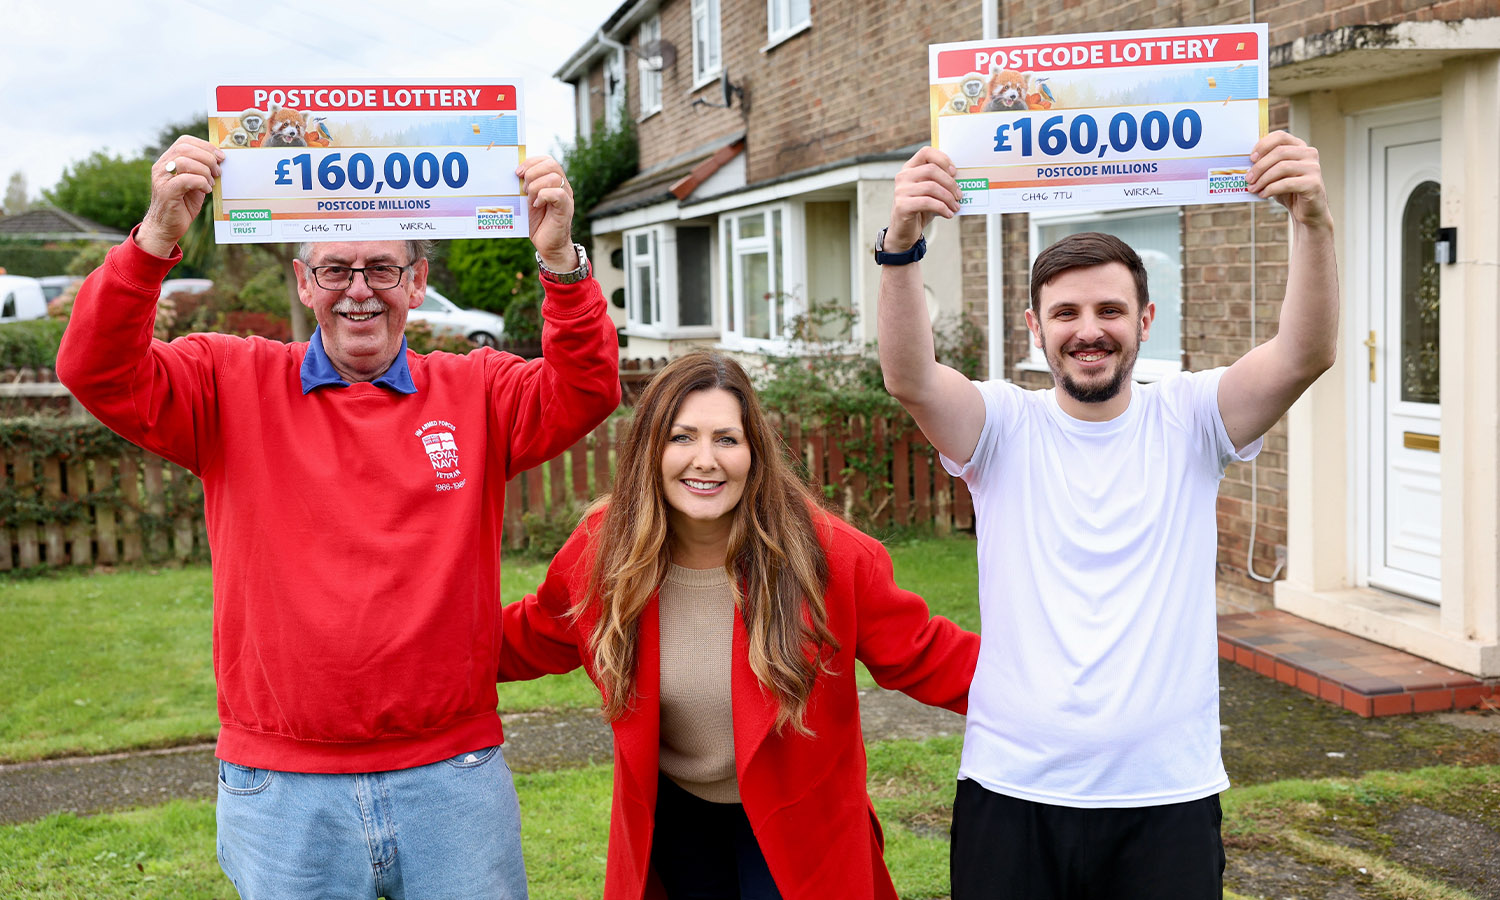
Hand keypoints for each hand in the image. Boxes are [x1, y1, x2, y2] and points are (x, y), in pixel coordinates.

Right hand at [138, 136, 222, 257]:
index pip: (185, 141)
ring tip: (211, 183)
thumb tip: (220, 160)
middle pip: (185, 148)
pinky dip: (201, 183)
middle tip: (218, 171)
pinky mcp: (166, 192)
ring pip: (185, 162)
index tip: (220, 156)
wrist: (167, 227)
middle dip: (207, 158)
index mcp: (168, 160)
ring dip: (205, 171)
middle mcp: (162, 166)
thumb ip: (202, 170)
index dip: (205, 145)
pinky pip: (186, 179)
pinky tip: (206, 190)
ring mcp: (162, 178)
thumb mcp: (195, 183)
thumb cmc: (183, 205)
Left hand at [518, 155, 577, 271]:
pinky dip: (543, 196)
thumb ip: (526, 186)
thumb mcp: (529, 200)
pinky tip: (536, 205)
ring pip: (553, 178)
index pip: (547, 160)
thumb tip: (515, 173)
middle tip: (524, 188)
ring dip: (536, 187)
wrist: (549, 245)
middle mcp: (563, 186)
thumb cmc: (538, 223)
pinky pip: (558, 194)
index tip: (517, 173)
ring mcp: (566, 197)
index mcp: (554, 181)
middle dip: (532, 173)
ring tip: (531, 199)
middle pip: (551, 164)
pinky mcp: (566, 209)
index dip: (531, 162)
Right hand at [886, 147, 961, 251]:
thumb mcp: (930, 192)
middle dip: (950, 183)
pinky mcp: (902, 205)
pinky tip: (948, 214)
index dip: (943, 159)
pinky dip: (942, 208)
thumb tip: (961, 179)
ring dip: (948, 198)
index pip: (926, 152)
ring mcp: (901, 191)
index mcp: (910, 168)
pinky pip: (928, 202)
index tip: (954, 172)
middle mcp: (903, 177)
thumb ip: (939, 181)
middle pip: (931, 170)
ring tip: (956, 207)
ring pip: (931, 187)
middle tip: (959, 195)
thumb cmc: (921, 208)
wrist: (905, 230)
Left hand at [1247, 131, 1331, 230]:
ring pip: (1282, 167)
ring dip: (1263, 179)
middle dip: (1259, 166)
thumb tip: (1245, 163)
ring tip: (1253, 189)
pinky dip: (1271, 189)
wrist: (1307, 211)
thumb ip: (1266, 165)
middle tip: (1248, 178)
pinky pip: (1287, 183)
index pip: (1280, 136)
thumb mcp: (1276, 175)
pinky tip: (1263, 195)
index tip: (1251, 158)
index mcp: (1300, 147)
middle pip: (1279, 152)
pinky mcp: (1313, 183)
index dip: (1263, 145)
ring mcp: (1314, 168)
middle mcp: (1309, 154)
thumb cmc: (1289, 191)